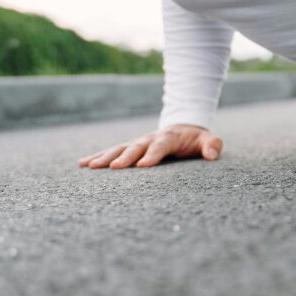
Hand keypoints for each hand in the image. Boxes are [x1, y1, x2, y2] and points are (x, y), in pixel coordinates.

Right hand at [77, 124, 222, 168]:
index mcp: (169, 138)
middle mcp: (149, 139)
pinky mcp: (129, 148)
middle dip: (124, 157)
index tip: (143, 166)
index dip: (152, 155)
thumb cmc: (195, 139)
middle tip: (113, 167)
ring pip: (119, 148)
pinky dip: (97, 157)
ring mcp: (137, 142)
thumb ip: (212, 145)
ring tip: (88, 166)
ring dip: (105, 157)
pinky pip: (112, 151)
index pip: (160, 146)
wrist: (182, 128)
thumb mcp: (208, 140)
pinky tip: (82, 164)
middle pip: (136, 147)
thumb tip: (212, 154)